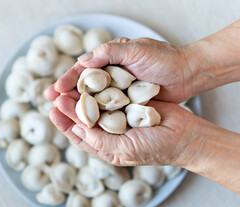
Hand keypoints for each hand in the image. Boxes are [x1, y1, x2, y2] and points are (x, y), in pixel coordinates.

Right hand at [47, 37, 196, 103]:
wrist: (188, 74)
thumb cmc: (164, 59)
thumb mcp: (137, 50)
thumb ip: (110, 52)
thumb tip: (83, 60)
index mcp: (110, 59)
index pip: (83, 70)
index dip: (67, 80)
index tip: (54, 91)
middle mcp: (111, 75)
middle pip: (84, 86)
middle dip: (67, 95)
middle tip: (51, 104)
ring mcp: (119, 90)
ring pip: (94, 100)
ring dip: (78, 107)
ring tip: (63, 116)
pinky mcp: (128, 103)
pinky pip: (108, 110)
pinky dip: (97, 116)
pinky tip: (86, 123)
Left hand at [48, 92, 204, 165]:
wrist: (187, 135)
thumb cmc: (159, 148)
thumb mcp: (127, 150)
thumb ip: (101, 142)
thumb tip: (76, 131)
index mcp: (107, 148)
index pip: (80, 136)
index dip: (65, 124)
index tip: (52, 111)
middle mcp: (110, 133)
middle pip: (84, 119)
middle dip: (69, 107)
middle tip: (55, 94)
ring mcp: (120, 117)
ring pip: (95, 105)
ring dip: (82, 96)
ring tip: (68, 85)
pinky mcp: (129, 103)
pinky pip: (111, 95)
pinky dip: (100, 89)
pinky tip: (91, 80)